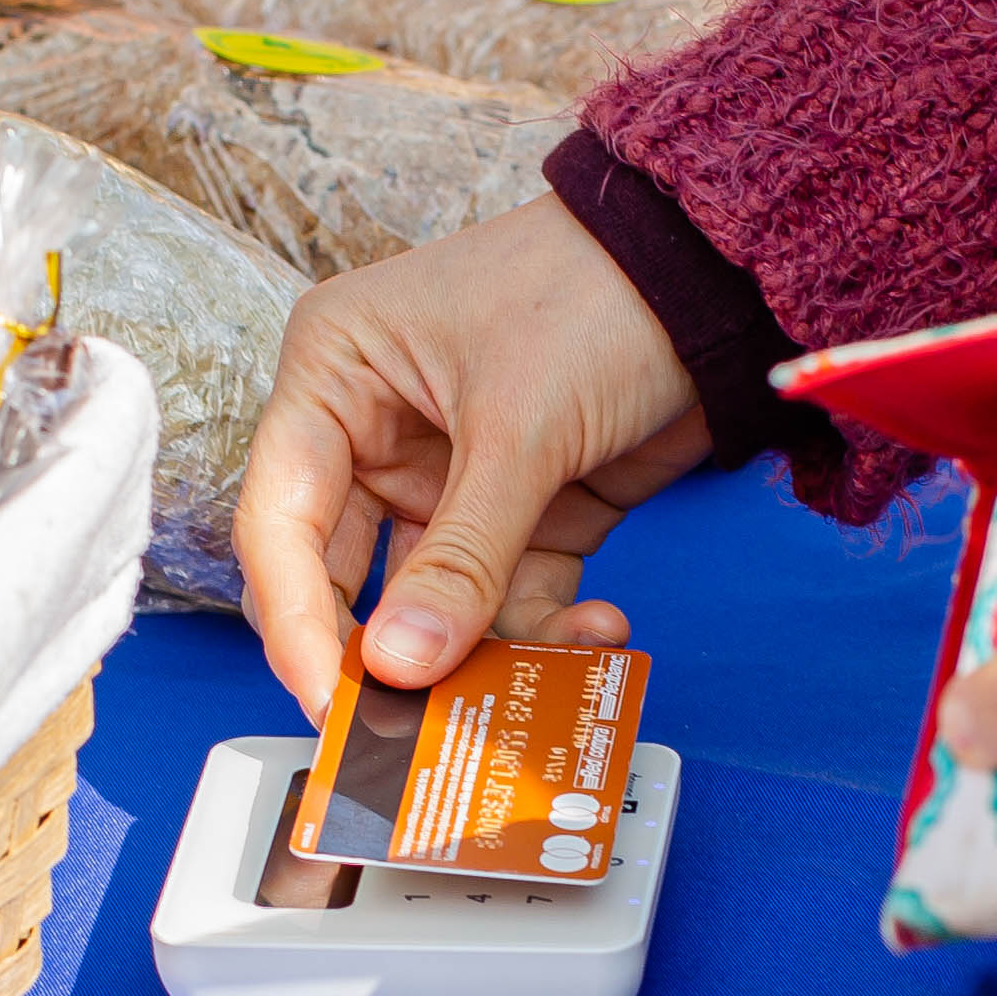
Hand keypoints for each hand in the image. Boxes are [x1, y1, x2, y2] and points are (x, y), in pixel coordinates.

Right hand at [237, 199, 709, 714]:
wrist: (716, 272)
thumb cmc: (597, 290)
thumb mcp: (521, 424)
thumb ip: (462, 557)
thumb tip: (400, 665)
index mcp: (336, 374)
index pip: (280, 517)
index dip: (296, 617)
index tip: (328, 694)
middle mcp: (376, 429)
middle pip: (344, 575)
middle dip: (387, 649)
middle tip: (416, 723)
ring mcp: (451, 476)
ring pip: (434, 604)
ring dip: (486, 647)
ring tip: (544, 671)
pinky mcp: (522, 511)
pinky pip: (507, 598)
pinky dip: (545, 628)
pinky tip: (596, 628)